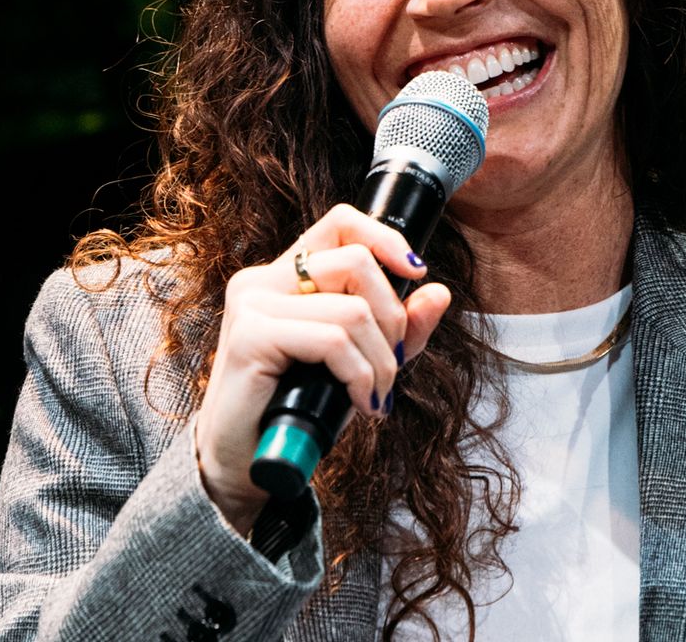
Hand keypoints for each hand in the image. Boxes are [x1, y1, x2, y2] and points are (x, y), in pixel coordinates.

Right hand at [193, 203, 451, 534]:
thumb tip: (438, 292)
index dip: (385, 238)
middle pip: (356, 262)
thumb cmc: (299, 408)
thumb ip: (397, 329)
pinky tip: (359, 403)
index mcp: (284, 276)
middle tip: (391, 367)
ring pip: (351, 309)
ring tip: (374, 396)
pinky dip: (360, 375)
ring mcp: (252, 306)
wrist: (247, 462)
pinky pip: (333, 341)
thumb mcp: (359, 362)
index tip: (415, 273)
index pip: (340, 222)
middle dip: (392, 319)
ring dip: (381, 361)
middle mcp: (262, 280)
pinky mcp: (250, 338)